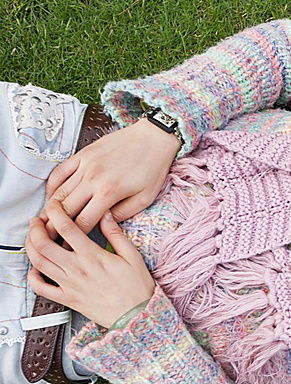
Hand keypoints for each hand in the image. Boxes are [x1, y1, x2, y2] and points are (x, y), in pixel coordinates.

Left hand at [26, 200, 155, 328]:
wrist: (137, 315)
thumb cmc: (137, 287)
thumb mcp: (132, 256)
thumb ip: (116, 234)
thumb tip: (106, 214)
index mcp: (92, 256)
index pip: (66, 227)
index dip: (55, 212)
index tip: (53, 206)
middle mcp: (77, 269)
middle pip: (43, 244)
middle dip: (35, 228)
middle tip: (37, 222)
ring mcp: (69, 285)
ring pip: (38, 262)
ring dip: (30, 248)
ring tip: (33, 239)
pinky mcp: (67, 299)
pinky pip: (41, 288)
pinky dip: (32, 277)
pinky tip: (35, 268)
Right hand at [40, 116, 180, 237]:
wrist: (153, 138)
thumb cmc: (153, 168)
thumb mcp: (145, 198)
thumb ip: (122, 213)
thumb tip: (103, 223)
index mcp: (109, 192)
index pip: (83, 221)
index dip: (73, 237)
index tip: (68, 246)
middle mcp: (92, 179)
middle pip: (64, 208)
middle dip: (54, 227)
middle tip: (48, 238)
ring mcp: (85, 165)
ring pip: (58, 191)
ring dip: (50, 208)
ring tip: (45, 221)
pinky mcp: (82, 154)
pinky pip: (59, 172)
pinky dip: (52, 186)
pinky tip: (51, 196)